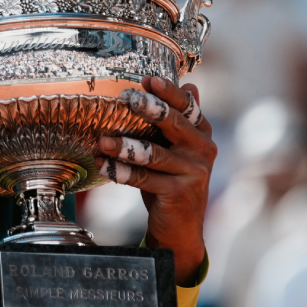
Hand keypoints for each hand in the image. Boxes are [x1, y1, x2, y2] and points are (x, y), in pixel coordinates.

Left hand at [95, 75, 214, 286]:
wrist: (180, 227)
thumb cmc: (172, 180)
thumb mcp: (177, 149)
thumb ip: (179, 121)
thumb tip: (191, 84)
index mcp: (202, 133)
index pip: (187, 106)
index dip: (168, 91)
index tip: (147, 79)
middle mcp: (203, 149)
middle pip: (174, 124)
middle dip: (149, 109)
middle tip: (125, 98)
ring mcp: (193, 172)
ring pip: (154, 154)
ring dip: (125, 146)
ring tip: (102, 140)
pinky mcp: (179, 193)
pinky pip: (145, 179)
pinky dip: (121, 172)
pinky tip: (103, 165)